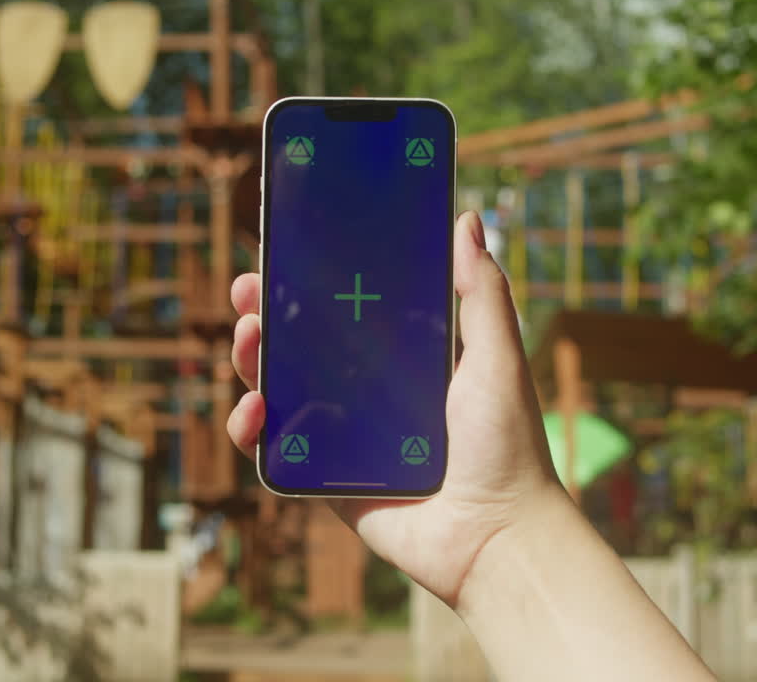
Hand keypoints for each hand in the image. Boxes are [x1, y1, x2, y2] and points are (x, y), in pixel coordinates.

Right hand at [226, 210, 564, 604]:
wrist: (498, 535)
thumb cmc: (508, 445)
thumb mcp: (497, 357)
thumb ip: (482, 293)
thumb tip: (469, 220)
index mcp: (409, 362)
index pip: (350, 312)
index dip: (316, 283)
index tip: (287, 252)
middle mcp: (371, 396)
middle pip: (304, 346)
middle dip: (269, 314)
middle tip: (249, 290)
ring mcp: (345, 439)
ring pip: (281, 392)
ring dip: (252, 361)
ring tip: (248, 339)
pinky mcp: (326, 482)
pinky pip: (276, 452)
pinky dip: (253, 429)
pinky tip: (252, 410)